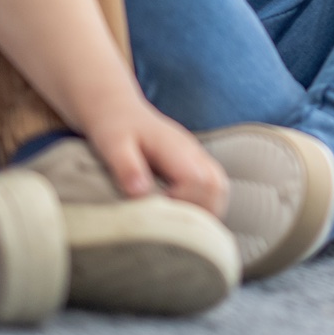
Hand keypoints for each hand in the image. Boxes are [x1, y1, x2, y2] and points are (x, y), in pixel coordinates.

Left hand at [84, 102, 227, 218]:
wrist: (120, 110)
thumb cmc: (115, 129)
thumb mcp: (113, 146)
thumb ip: (127, 167)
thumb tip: (140, 193)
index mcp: (176, 149)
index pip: (200, 181)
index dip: (184, 202)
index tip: (159, 209)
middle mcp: (193, 153)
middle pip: (217, 186)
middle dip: (200, 212)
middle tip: (169, 224)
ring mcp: (197, 157)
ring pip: (220, 188)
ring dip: (206, 210)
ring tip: (177, 224)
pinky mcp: (195, 163)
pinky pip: (213, 186)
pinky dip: (205, 204)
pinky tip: (181, 214)